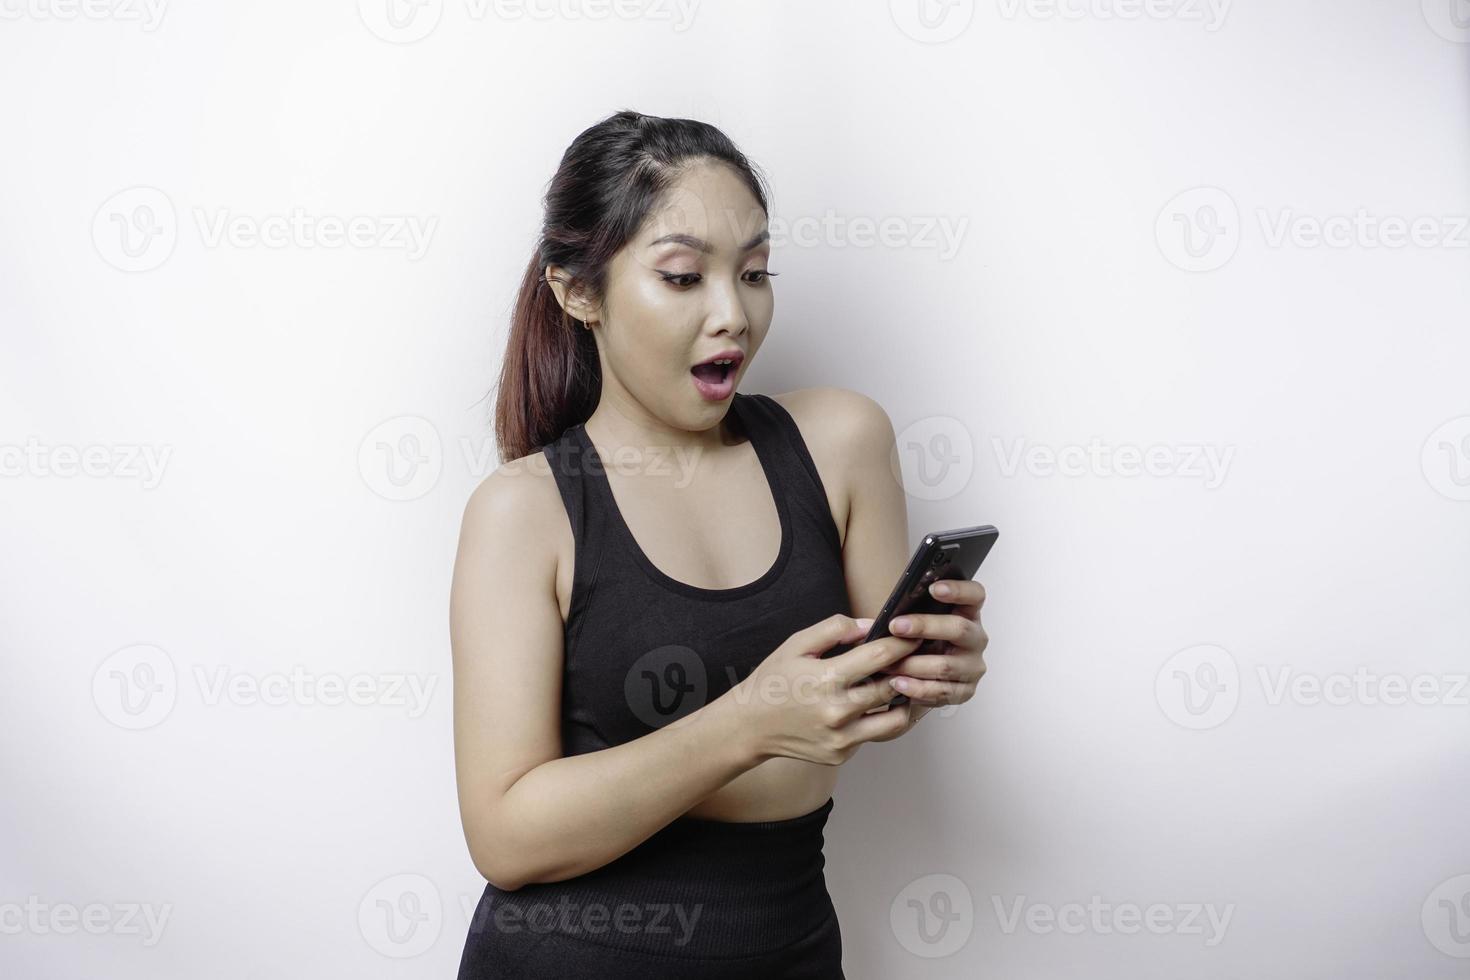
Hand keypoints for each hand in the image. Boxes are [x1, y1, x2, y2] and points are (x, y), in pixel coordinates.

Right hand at [731, 614, 920, 765]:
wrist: (750, 726)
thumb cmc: (773, 682)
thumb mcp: (796, 644)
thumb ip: (834, 629)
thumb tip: (870, 625)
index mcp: (826, 678)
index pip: (881, 656)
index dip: (904, 644)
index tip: (916, 636)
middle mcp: (837, 711)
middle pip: (893, 687)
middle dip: (909, 671)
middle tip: (916, 659)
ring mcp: (841, 737)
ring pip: (895, 719)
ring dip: (903, 701)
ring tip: (902, 685)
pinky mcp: (842, 753)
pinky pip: (874, 735)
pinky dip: (881, 719)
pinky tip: (876, 705)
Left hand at [881, 579, 988, 710]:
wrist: (921, 679)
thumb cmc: (918, 645)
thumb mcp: (915, 626)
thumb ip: (901, 618)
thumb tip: (870, 623)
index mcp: (967, 614)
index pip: (974, 595)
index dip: (958, 590)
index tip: (934, 588)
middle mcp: (975, 638)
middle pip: (958, 629)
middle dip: (925, 626)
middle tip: (896, 626)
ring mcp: (973, 666)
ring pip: (946, 665)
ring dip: (914, 664)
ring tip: (889, 664)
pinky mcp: (965, 691)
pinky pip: (941, 691)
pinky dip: (917, 689)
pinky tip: (898, 684)